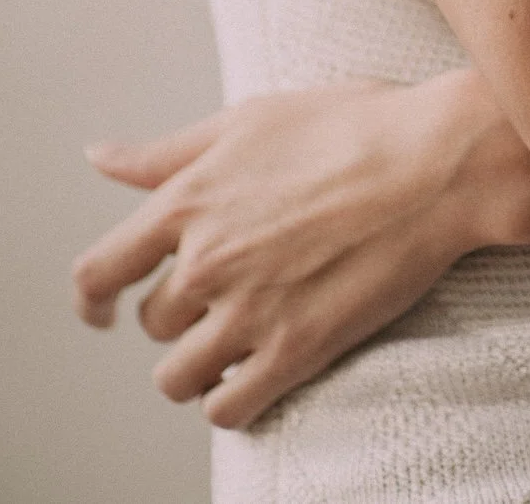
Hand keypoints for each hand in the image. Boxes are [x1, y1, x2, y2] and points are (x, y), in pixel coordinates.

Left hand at [72, 71, 529, 428]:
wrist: (438, 161)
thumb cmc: (353, 125)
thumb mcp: (249, 119)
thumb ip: (167, 152)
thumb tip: (100, 158)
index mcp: (189, 201)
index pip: (98, 273)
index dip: (91, 301)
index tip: (102, 311)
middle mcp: (207, 262)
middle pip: (151, 322)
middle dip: (178, 312)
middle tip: (226, 291)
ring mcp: (250, 311)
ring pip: (178, 376)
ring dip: (197, 365)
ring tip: (235, 341)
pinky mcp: (296, 350)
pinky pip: (228, 409)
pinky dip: (232, 400)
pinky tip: (257, 372)